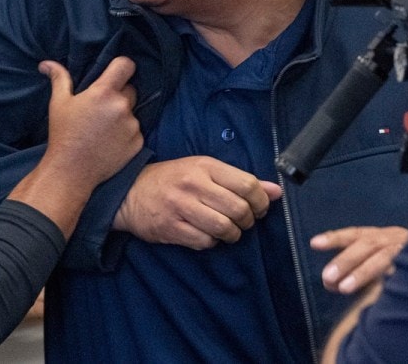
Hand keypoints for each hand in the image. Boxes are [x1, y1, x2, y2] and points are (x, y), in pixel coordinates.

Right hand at [39, 56, 142, 184]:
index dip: (122, 66)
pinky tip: (110, 142)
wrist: (71, 171)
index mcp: (104, 92)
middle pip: (130, 89)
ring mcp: (132, 125)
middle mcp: (122, 106)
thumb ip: (59, 78)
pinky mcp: (138, 142)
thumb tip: (46, 63)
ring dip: (122, 116)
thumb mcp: (59, 103)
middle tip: (101, 108)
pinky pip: (136, 131)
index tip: (116, 72)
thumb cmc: (63, 134)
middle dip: (119, 95)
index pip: (126, 65)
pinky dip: (127, 134)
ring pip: (133, 112)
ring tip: (103, 129)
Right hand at [113, 156, 282, 248]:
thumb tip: (277, 192)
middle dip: (248, 220)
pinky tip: (209, 235)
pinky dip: (213, 242)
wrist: (130, 192)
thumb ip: (241, 181)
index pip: (247, 184)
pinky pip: (205, 241)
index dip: (261, 201)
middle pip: (238, 209)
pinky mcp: (171, 228)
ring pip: (224, 227)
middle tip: (244, 221)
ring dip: (233, 234)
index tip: (260, 207)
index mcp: (206, 166)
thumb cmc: (173, 179)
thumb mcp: (206, 171)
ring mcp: (181, 207)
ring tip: (230, 231)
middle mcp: (194, 184)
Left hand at [311, 226, 407, 293]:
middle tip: (328, 276)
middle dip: (346, 259)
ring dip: (362, 272)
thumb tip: (330, 282)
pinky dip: (391, 278)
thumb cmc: (406, 265)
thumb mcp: (379, 263)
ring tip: (344, 287)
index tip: (315, 243)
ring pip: (384, 256)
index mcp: (384, 236)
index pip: (357, 234)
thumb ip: (357, 270)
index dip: (336, 238)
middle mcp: (397, 238)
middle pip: (369, 244)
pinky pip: (406, 269)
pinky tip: (381, 288)